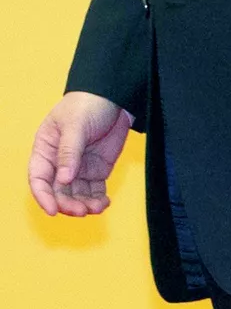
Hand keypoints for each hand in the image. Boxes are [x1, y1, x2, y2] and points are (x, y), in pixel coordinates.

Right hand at [28, 91, 133, 216]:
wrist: (113, 98)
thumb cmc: (86, 105)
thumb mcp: (74, 125)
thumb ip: (69, 152)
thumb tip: (64, 178)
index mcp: (45, 150)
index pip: (39, 178)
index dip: (43, 196)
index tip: (53, 210)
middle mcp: (59, 163)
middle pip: (58, 191)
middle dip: (68, 204)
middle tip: (82, 211)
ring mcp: (78, 168)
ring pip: (76, 195)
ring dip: (84, 205)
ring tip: (97, 208)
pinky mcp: (97, 171)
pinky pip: (94, 191)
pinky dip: (98, 200)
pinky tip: (104, 203)